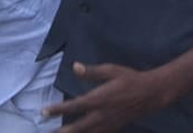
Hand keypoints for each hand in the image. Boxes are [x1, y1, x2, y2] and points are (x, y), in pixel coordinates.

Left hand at [45, 62, 167, 130]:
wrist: (150, 93)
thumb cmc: (129, 79)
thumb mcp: (111, 70)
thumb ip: (92, 72)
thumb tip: (75, 67)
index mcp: (98, 99)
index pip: (73, 106)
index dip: (57, 110)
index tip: (43, 112)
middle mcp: (101, 115)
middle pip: (77, 128)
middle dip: (61, 132)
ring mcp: (107, 124)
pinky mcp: (113, 128)